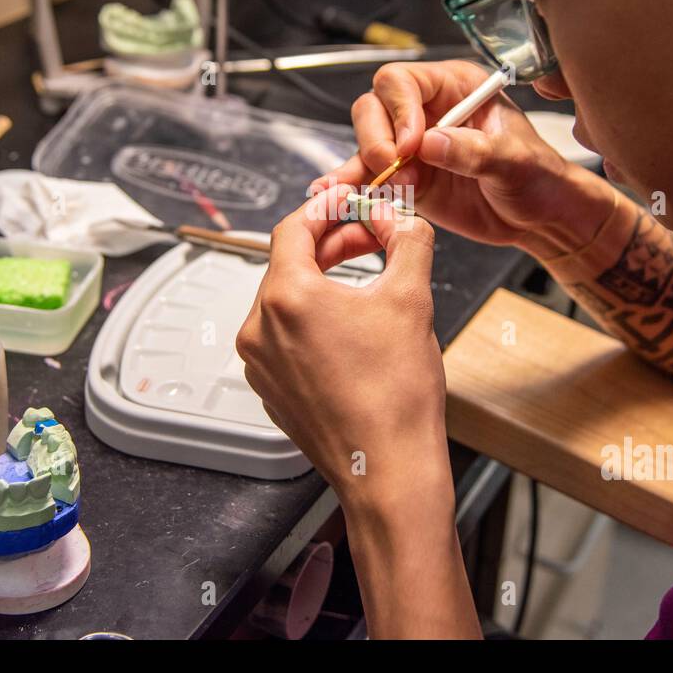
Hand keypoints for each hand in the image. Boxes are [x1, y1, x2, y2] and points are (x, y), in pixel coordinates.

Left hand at [237, 184, 479, 637]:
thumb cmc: (395, 395)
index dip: (326, 208)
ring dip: (323, 285)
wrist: (387, 468)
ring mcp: (260, 363)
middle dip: (331, 246)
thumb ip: (407, 241)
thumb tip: (401, 218)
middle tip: (370, 240)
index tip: (349, 203)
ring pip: (286, 303)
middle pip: (289, 264)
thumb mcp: (412, 298)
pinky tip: (351, 332)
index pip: (294, 227)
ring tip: (365, 287)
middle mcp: (260, 328)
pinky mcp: (269, 389)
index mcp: (286, 296)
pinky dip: (313, 323)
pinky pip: (285, 339)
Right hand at [314, 60, 613, 250]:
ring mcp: (411, 145)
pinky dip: (356, 188)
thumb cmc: (537, 177)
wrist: (538, 217)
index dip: (399, 109)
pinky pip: (370, 179)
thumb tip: (430, 143)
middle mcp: (426, 111)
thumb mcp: (514, 161)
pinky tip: (340, 196)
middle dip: (376, 136)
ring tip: (367, 189)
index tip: (410, 143)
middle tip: (392, 166)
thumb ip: (474, 151)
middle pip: (375, 107)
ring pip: (366, 143)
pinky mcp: (404, 179)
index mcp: (454, 88)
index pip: (405, 81)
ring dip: (363, 166)